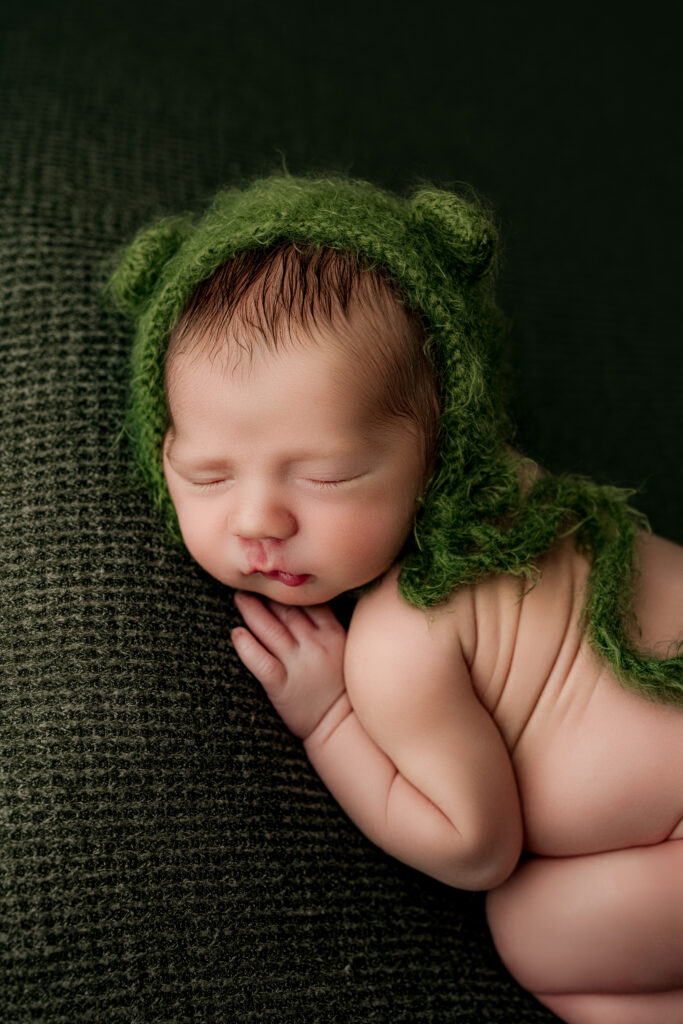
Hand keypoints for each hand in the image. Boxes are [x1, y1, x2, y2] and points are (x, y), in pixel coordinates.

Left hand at [231, 593, 347, 739]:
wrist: (340, 725)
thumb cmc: (341, 687)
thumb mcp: (345, 650)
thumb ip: (328, 626)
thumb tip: (305, 603)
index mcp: (333, 634)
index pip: (308, 603)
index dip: (289, 591)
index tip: (275, 581)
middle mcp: (316, 646)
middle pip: (286, 612)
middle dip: (268, 595)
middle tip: (252, 582)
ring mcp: (298, 665)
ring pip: (271, 631)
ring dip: (252, 611)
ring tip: (240, 598)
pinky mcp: (282, 686)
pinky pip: (260, 661)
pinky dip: (246, 646)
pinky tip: (236, 634)